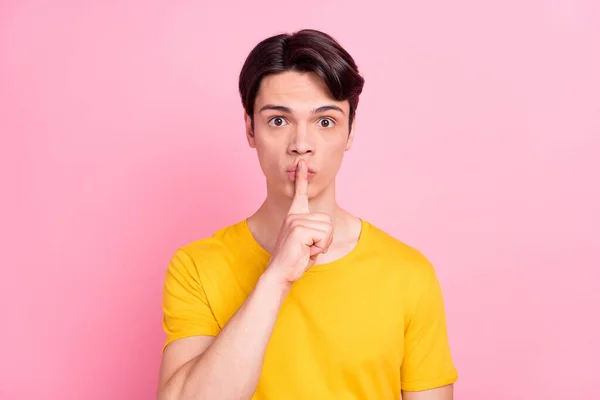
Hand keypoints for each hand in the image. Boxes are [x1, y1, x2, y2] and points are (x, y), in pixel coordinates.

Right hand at [266, 160, 332, 283]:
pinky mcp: (299, 229)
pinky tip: (306, 252)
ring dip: (323, 244)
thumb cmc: (295, 260)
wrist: (280, 273)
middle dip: (325, 239)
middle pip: (328, 220)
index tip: (303, 163)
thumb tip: (327, 226)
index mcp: (294, 216)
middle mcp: (294, 215)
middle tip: (310, 248)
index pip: (300, 194)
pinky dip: (320, 248)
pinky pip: (324, 236)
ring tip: (307, 250)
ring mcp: (295, 221)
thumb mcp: (308, 242)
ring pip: (328, 228)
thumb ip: (316, 231)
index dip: (301, 178)